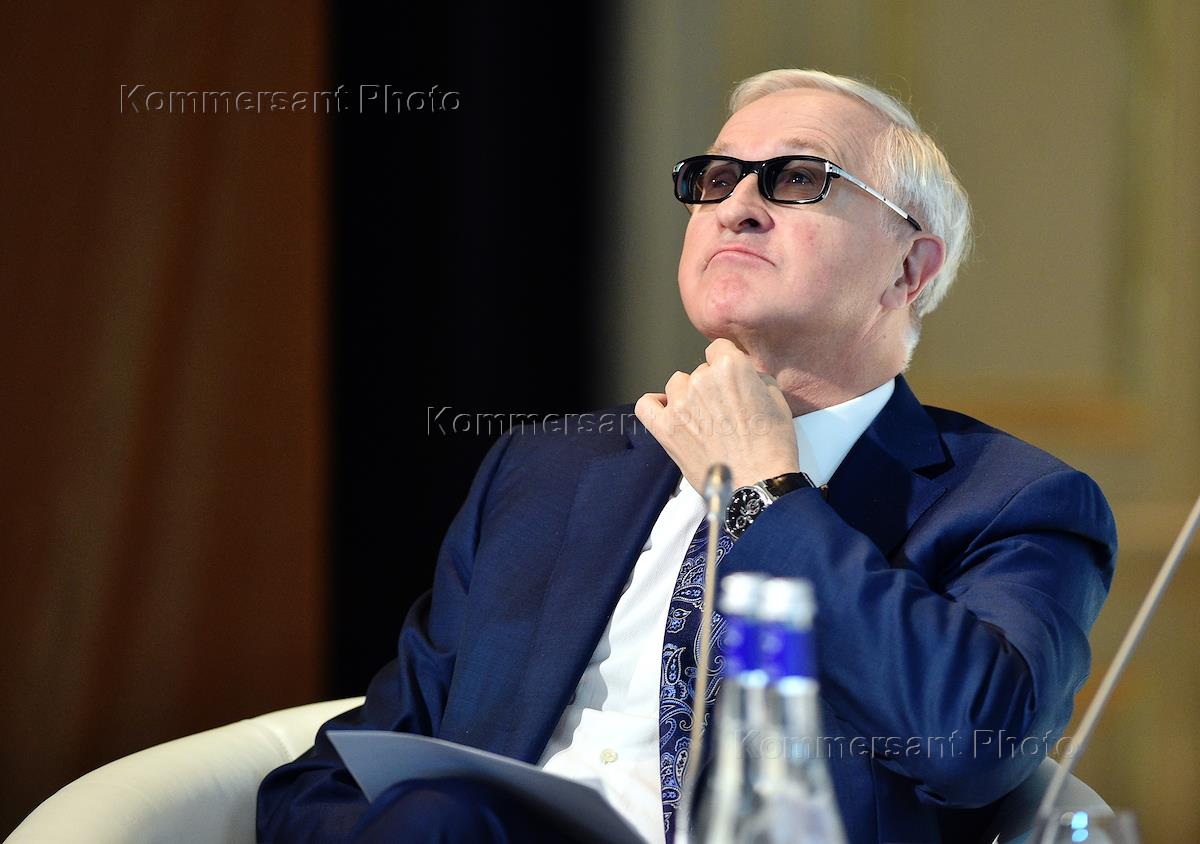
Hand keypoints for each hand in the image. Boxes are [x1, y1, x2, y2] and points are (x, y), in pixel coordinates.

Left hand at [635, 339, 799, 492]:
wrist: (758, 484)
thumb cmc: (771, 448)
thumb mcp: (777, 401)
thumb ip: (755, 379)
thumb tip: (744, 377)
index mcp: (730, 367)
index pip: (718, 349)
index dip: (726, 364)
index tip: (729, 378)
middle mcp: (701, 381)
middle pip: (699, 371)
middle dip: (711, 387)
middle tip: (724, 411)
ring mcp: (680, 404)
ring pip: (676, 385)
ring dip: (687, 396)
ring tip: (703, 418)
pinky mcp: (665, 429)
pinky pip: (646, 405)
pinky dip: (654, 405)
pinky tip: (667, 412)